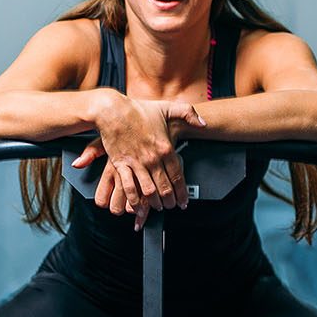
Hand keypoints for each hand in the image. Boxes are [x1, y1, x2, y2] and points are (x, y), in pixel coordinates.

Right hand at [71, 95, 187, 220]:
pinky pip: (129, 187)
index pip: (178, 176)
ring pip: (149, 191)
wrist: (113, 110)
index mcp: (165, 148)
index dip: (182, 193)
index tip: (183, 201)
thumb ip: (189, 114)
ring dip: (154, 203)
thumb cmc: (138, 110)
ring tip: (157, 207)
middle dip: (170, 202)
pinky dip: (134, 200)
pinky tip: (137, 205)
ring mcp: (137, 163)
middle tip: (171, 206)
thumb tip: (203, 123)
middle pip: (165, 188)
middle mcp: (153, 158)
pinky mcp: (121, 164)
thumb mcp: (168, 108)